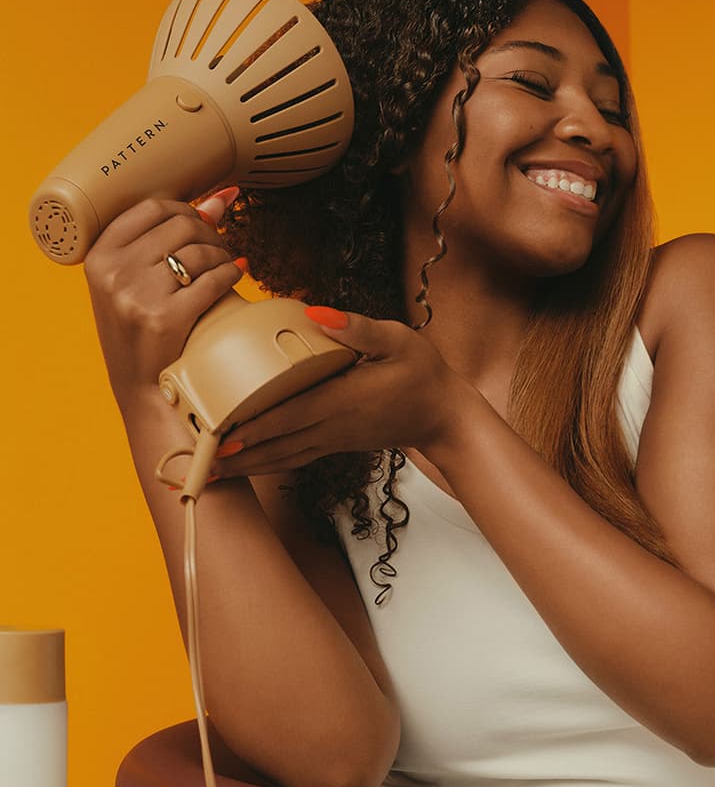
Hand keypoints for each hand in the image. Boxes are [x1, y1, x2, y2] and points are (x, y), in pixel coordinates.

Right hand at [82, 187, 244, 411]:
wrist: (141, 388)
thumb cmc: (138, 330)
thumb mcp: (132, 282)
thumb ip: (165, 238)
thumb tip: (223, 198)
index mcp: (99, 257)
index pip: (151, 208)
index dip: (185, 208)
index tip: (199, 222)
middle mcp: (115, 273)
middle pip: (180, 226)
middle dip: (210, 232)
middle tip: (218, 248)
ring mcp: (139, 296)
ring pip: (198, 252)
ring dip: (222, 253)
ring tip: (226, 264)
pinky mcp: (166, 319)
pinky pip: (212, 280)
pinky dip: (230, 274)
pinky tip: (235, 274)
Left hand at [208, 307, 468, 476]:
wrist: (443, 416)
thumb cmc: (422, 373)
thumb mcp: (397, 339)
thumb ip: (357, 329)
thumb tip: (316, 313)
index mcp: (343, 399)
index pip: (291, 414)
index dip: (255, 426)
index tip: (223, 435)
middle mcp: (333, 426)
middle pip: (277, 443)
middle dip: (238, 455)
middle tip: (200, 463)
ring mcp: (332, 439)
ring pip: (282, 457)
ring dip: (246, 467)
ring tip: (211, 473)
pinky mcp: (333, 444)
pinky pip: (293, 457)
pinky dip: (266, 464)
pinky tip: (245, 466)